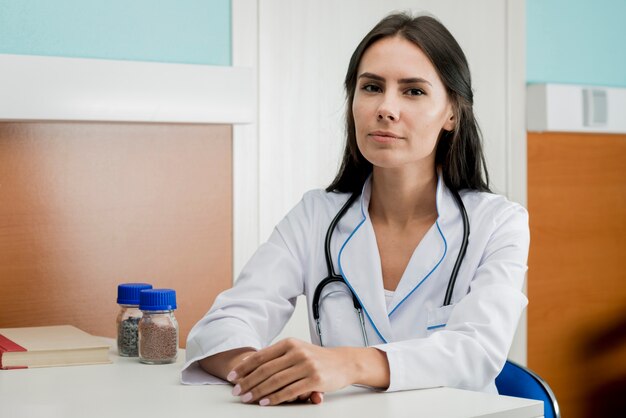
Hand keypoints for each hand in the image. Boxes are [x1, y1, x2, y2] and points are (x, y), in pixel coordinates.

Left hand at [226, 338, 354, 405]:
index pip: (261, 356)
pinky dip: (275, 398)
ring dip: (258, 391)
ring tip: (247, 398)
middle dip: (248, 382)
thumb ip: (277, 355)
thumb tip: (250, 364)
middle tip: (237, 391)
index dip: (244, 367)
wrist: (343, 362)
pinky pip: (290, 391)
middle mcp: (297, 352)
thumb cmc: (316, 358)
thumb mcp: (297, 350)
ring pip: (276, 381)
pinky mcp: (314, 379)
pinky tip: (265, 402)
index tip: (232, 377)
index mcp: (289, 343)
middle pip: (265, 369)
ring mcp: (306, 365)